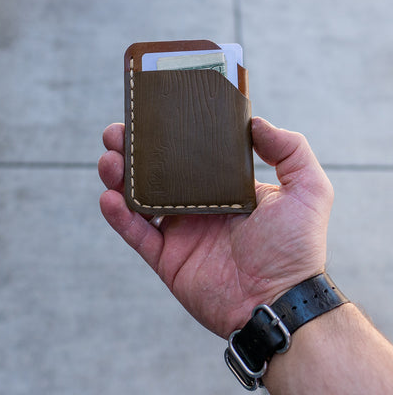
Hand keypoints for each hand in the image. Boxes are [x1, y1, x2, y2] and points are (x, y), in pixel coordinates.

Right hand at [98, 117, 333, 338]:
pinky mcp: (167, 258)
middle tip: (118, 134)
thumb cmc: (296, 248)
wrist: (279, 301)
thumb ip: (290, 149)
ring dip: (121, 179)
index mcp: (225, 188)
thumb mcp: (308, 190)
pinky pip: (137, 235)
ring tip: (110, 160)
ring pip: (141, 201)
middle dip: (135, 153)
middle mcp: (200, 206)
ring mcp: (181, 232)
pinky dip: (120, 217)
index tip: (153, 115)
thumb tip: (256, 122)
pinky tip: (109, 197)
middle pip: (158, 175)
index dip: (170, 137)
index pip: (191, 156)